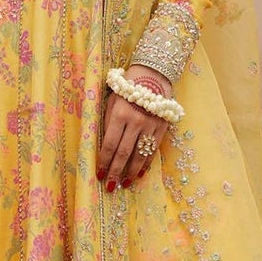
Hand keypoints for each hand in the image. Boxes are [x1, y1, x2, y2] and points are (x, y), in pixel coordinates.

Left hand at [97, 66, 171, 189]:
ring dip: (131, 172)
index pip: (110, 145)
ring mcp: (151, 125)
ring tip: (125, 183)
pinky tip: (140, 173)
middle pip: (124, 153)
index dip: (104, 162)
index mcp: (119, 114)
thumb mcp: (112, 99)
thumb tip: (105, 147)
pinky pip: (153, 150)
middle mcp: (135, 121)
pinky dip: (146, 163)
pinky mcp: (162, 127)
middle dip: (115, 171)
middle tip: (110, 186)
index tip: (99, 174)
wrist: (153, 73)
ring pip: (140, 155)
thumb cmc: (127, 85)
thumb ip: (108, 121)